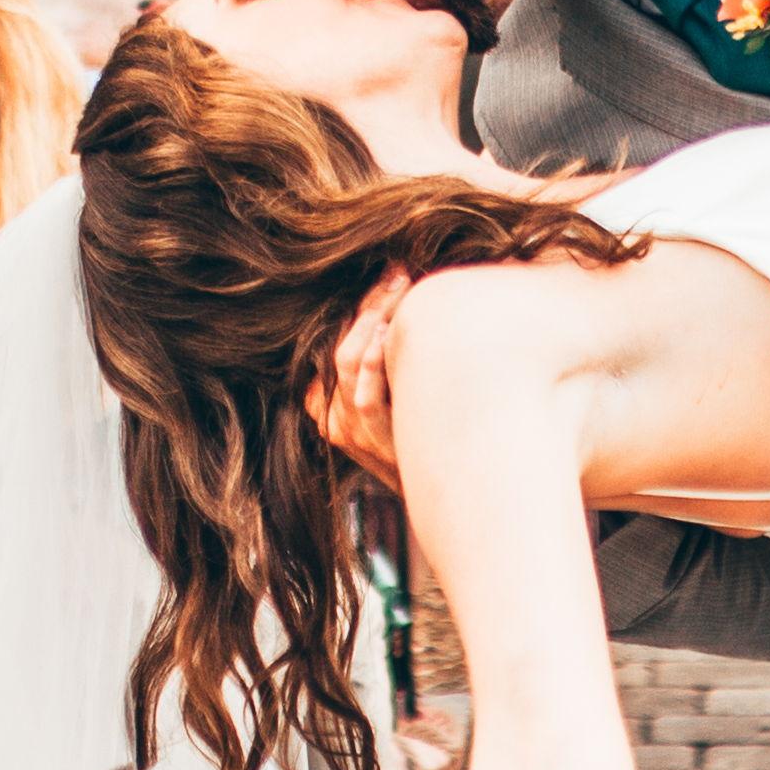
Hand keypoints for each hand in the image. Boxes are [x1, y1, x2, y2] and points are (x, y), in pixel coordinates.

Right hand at [315, 267, 413, 488]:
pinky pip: (367, 389)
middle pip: (338, 345)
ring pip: (348, 359)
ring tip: (402, 287)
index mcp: (326, 407)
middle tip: (397, 272)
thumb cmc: (424, 444)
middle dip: (368, 303)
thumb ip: (385, 371)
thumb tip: (403, 312)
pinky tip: (397, 329)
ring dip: (376, 317)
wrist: (443, 496)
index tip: (386, 275)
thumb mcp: (394, 410)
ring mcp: (350, 428)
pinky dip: (379, 355)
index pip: (332, 343)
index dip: (358, 306)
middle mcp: (331, 417)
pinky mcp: (373, 437)